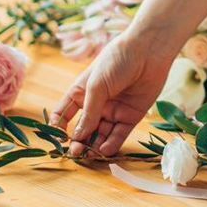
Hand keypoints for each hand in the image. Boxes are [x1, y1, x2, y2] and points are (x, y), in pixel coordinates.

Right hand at [49, 32, 175, 157]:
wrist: (149, 51)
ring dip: (94, 146)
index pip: (64, 114)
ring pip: (101, 135)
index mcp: (81, 93)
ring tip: (89, 155)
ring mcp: (113, 111)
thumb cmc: (117, 60)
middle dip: (79, 141)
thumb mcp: (96, 85)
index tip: (58, 139)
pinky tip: (104, 150)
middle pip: (84, 128)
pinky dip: (112, 144)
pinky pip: (119, 134)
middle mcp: (96, 104)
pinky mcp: (131, 116)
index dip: (59, 127)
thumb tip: (77, 137)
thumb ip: (89, 112)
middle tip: (76, 152)